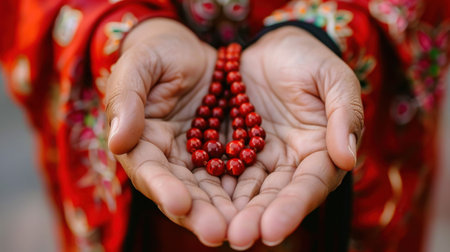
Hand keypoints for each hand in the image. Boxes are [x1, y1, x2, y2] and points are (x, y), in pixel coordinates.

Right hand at [104, 18, 236, 245]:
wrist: (191, 50)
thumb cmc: (158, 52)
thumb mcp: (139, 65)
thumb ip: (126, 99)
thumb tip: (117, 143)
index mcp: (141, 141)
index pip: (149, 170)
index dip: (162, 188)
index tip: (179, 203)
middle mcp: (169, 159)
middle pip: (182, 191)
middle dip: (199, 213)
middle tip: (219, 233)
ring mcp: (198, 159)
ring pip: (211, 191)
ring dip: (225, 212)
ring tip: (242, 231)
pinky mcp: (225, 154)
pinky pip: (236, 175)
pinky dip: (246, 193)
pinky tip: (262, 207)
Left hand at [226, 27, 362, 248]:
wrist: (271, 49)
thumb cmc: (307, 60)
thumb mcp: (332, 78)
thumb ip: (344, 114)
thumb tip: (347, 158)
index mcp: (320, 152)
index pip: (309, 185)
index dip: (292, 207)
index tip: (272, 230)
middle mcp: (290, 164)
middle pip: (275, 197)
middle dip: (257, 218)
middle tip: (237, 238)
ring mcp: (260, 159)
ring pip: (246, 191)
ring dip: (231, 211)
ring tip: (213, 229)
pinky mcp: (233, 151)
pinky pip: (220, 171)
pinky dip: (211, 187)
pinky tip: (196, 202)